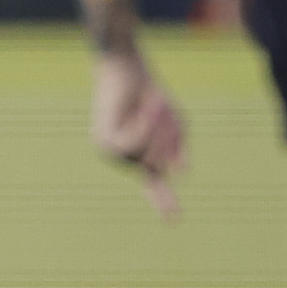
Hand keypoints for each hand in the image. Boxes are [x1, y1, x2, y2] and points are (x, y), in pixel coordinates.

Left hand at [90, 50, 186, 219]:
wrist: (124, 66)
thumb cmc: (147, 93)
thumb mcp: (174, 123)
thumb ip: (178, 149)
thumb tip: (180, 174)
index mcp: (138, 154)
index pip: (153, 183)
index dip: (164, 201)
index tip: (174, 221)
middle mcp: (122, 157)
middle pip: (160, 165)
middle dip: (170, 137)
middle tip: (163, 105)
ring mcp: (111, 153)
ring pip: (149, 157)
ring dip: (158, 129)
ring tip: (153, 103)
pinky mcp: (106, 143)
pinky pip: (134, 145)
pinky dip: (145, 125)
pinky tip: (144, 107)